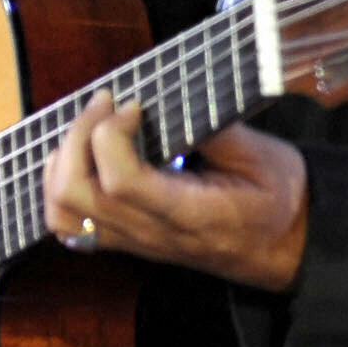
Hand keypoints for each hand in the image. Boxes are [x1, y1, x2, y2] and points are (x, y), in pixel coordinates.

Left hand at [44, 92, 309, 292]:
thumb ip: (215, 131)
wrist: (287, 247)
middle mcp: (152, 234)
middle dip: (77, 138)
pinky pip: (68, 224)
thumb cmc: (278, 199)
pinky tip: (82, 156)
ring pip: (62, 213)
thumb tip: (168, 98)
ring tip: (89, 128)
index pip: (121, 184)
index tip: (132, 104)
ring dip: (61, 162)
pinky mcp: (125, 241)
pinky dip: (59, 185)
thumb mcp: (263, 156)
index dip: (111, 134)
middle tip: (104, 103)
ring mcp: (133, 242)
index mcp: (189, 215)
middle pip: (75, 196)